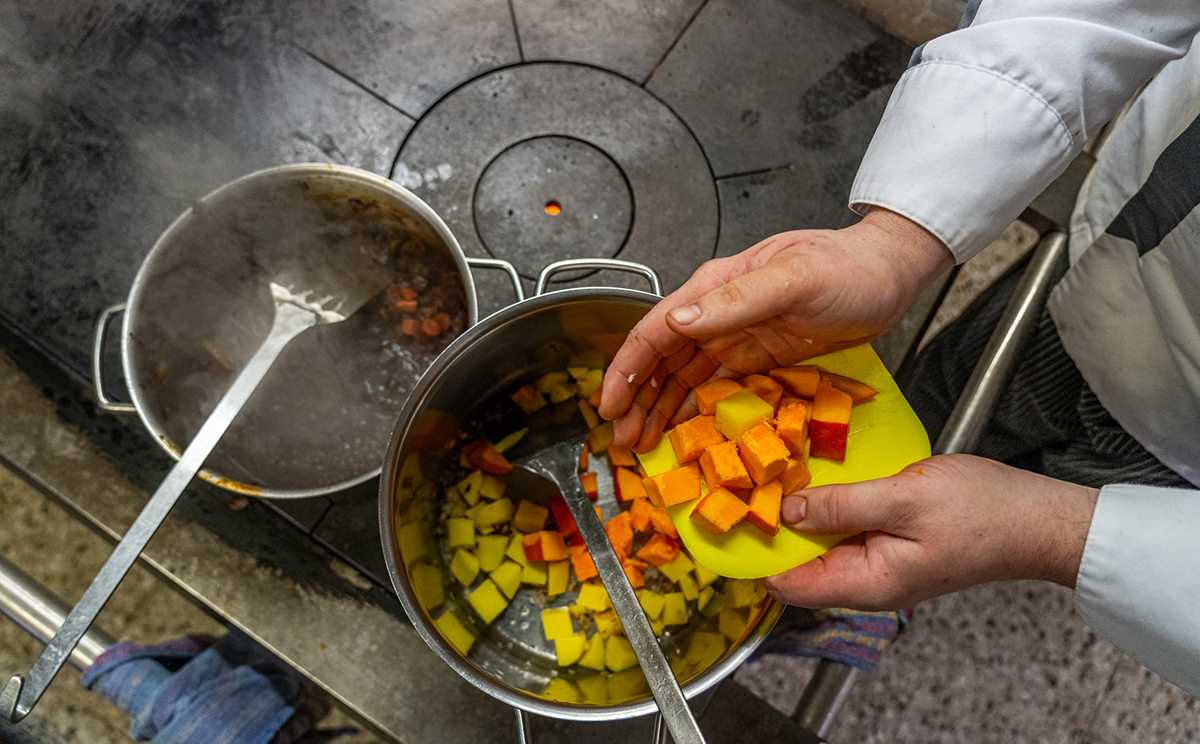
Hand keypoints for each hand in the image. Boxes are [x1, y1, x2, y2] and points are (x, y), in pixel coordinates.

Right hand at [598, 208, 952, 450]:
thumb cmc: (848, 267)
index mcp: (715, 287)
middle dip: (635, 399)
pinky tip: (682, 433)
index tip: (609, 406)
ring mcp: (736, 336)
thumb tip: (680, 320)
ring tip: (640, 444)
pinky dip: (695, 411)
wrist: (889, 274)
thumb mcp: (795, 278)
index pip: (656, 331)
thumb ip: (737, 299)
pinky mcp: (758, 358)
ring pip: (683, 378)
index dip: (626, 370)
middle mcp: (717, 313)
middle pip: (661, 360)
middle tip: (621, 441)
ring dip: (659, 410)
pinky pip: (716, 389)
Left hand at [767, 455, 1099, 610]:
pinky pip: (846, 530)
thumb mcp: (902, 498)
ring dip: (802, 512)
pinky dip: (830, 507)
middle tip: (752, 479)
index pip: (787, 584)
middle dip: (774, 527)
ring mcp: (880, 564)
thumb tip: (787, 511)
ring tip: (779, 472)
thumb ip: (840, 506)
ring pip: (821, 544)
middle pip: (799, 563)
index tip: (735, 512)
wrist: (1038, 518)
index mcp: (865, 583)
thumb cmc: (982, 512)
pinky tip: (822, 478)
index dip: (757, 552)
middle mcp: (867, 582)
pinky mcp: (892, 544)